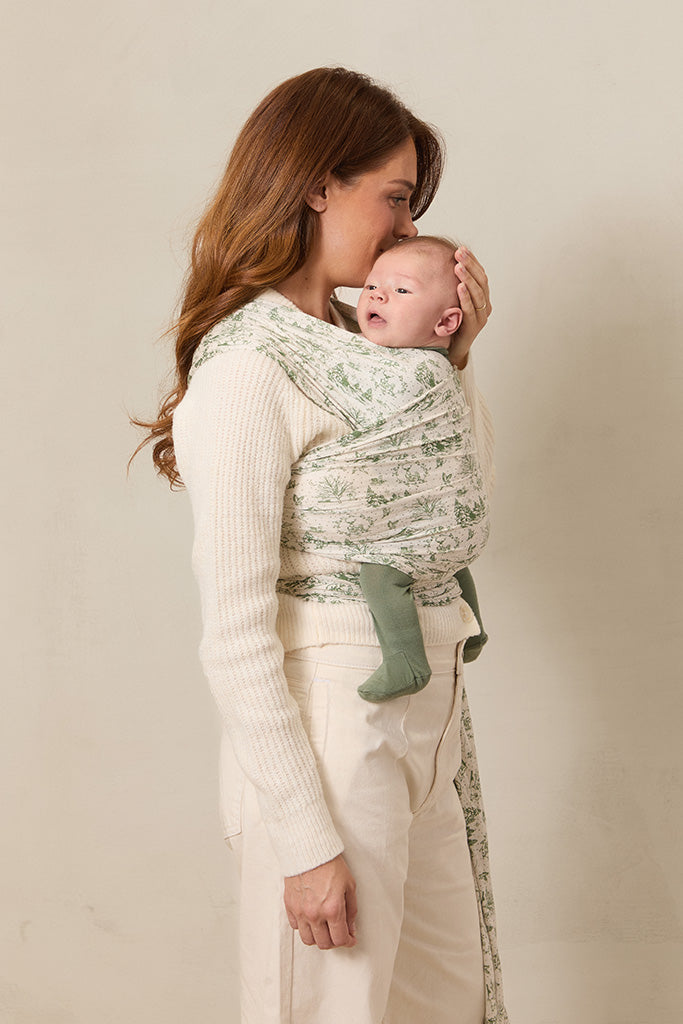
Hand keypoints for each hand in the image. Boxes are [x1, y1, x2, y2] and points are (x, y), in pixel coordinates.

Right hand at [283, 853, 357, 949]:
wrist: (309, 850)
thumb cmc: (330, 864)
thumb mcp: (349, 885)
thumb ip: (351, 910)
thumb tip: (351, 928)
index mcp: (332, 909)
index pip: (340, 939)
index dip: (348, 941)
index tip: (350, 938)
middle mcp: (315, 914)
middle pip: (324, 943)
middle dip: (334, 941)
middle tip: (338, 932)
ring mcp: (300, 912)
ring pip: (308, 939)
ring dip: (318, 937)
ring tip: (324, 928)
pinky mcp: (289, 906)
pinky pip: (296, 926)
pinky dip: (304, 926)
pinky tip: (311, 918)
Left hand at [448, 247, 491, 369]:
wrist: (450, 350)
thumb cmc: (449, 324)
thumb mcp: (449, 300)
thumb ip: (449, 286)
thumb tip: (435, 263)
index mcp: (480, 297)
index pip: (479, 275)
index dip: (472, 262)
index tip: (461, 249)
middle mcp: (484, 305)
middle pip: (481, 281)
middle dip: (470, 265)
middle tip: (459, 253)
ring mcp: (481, 316)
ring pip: (478, 293)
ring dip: (468, 278)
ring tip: (459, 266)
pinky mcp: (474, 327)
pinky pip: (471, 309)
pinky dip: (466, 297)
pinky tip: (459, 286)